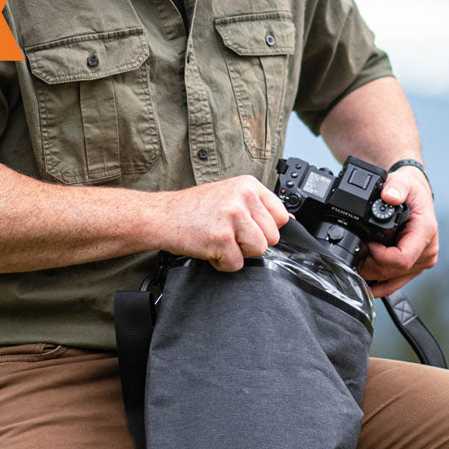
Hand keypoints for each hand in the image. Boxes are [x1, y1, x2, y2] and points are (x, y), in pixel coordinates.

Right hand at [157, 176, 289, 271]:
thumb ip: (255, 206)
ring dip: (239, 253)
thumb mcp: (229, 195)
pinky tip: (210, 248)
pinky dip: (223, 263)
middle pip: (272, 237)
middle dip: (252, 243)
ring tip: (221, 241)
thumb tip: (287, 221)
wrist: (162, 216)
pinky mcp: (221, 238)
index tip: (249, 229)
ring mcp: (232, 217)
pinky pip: (237, 264)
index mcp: (248, 185)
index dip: (266, 229)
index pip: (281, 216)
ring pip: (259, 250)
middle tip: (229, 235)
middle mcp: (242, 197)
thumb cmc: (194, 209)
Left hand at [358, 166, 438, 297]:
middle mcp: (427, 251)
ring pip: (391, 279)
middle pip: (393, 272)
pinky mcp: (413, 268)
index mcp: (426, 233)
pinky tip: (363, 285)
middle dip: (370, 266)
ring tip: (355, 263)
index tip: (368, 244)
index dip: (380, 257)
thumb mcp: (403, 181)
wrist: (416, 195)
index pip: (402, 259)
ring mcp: (421, 262)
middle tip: (355, 252)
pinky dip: (377, 285)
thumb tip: (389, 195)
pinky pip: (394, 283)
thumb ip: (396, 186)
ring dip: (371, 275)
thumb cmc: (411, 190)